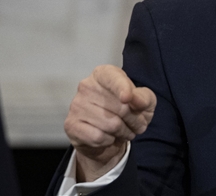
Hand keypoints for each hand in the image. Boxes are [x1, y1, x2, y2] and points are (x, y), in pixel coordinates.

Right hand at [64, 65, 156, 181]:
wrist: (110, 135)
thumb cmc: (128, 111)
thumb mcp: (144, 102)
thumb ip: (143, 98)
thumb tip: (134, 99)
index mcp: (104, 74)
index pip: (113, 78)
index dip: (122, 88)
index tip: (127, 99)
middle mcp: (86, 86)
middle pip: (120, 107)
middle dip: (134, 120)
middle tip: (138, 125)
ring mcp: (76, 105)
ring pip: (110, 124)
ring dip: (124, 132)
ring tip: (125, 132)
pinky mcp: (71, 125)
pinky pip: (98, 137)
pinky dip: (109, 140)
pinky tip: (109, 137)